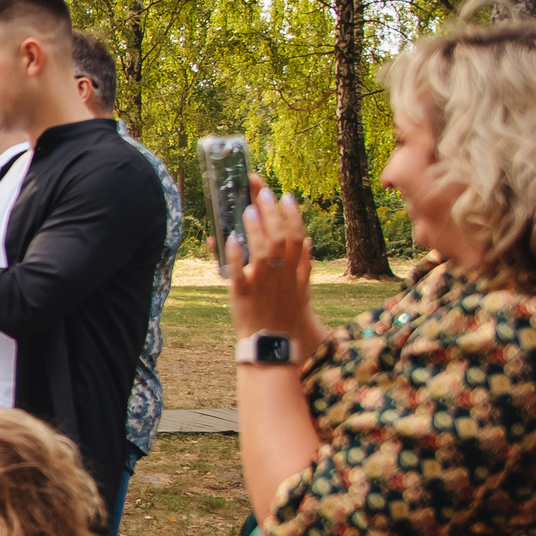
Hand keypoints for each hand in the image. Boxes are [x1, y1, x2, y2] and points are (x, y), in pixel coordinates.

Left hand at [225, 176, 322, 348]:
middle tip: (261, 192)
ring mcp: (261, 284)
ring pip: (261, 253)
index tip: (285, 196)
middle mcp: (280, 275)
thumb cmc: (286, 314)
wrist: (273, 343)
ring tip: (247, 209)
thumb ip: (304, 265)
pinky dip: (234, 256)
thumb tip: (306, 242)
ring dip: (255, 230)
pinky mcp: (242, 295)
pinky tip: (229, 239)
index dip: (292, 215)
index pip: (297, 237)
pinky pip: (238, 274)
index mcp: (294, 271)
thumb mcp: (301, 290)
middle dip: (271, 213)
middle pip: (279, 239)